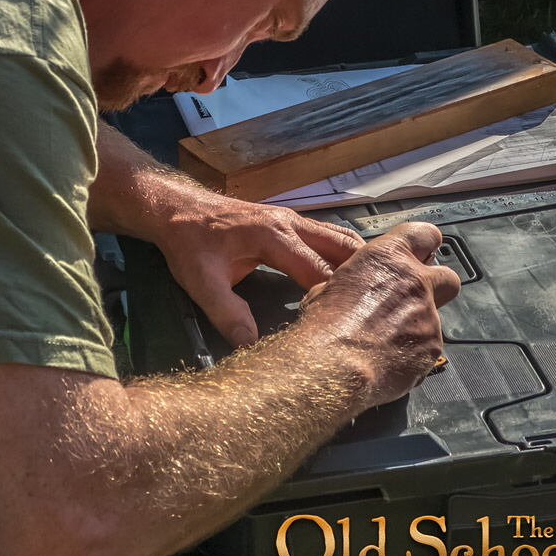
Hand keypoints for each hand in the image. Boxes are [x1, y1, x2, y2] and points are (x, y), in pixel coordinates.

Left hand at [155, 191, 363, 348]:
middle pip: (343, 247)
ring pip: (341, 238)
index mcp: (274, 236)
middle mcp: (291, 223)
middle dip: (363, 277)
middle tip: (379, 310)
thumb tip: (253, 346)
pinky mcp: (290, 223)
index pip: (319, 270)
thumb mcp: (201, 282)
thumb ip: (227, 314)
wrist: (176, 209)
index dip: (335, 299)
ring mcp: (293, 219)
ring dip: (359, 263)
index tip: (348, 326)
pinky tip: (352, 278)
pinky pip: (329, 236)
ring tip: (374, 296)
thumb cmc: (189, 244)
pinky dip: (346, 255)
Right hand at [299, 221, 459, 410]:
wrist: (334, 367)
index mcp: (387, 258)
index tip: (419, 254)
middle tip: (411, 299)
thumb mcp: (329, 286)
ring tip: (384, 340)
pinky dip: (412, 353)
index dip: (423, 245)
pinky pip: (428, 347)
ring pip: (434, 317)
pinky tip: (388, 359)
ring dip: (416, 325)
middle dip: (435, 287)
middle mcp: (415, 282)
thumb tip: (356, 289)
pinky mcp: (432, 348)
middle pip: (447, 276)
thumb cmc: (325, 326)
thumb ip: (357, 281)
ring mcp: (428, 316)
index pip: (424, 234)